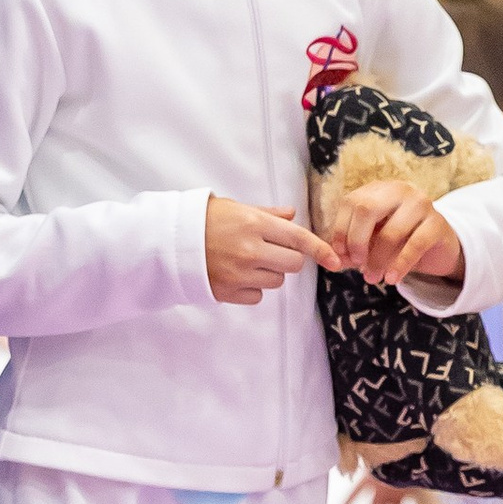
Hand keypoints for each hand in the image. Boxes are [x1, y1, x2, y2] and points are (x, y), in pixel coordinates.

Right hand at [205, 194, 334, 305]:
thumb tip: (292, 216)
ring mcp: (240, 273)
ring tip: (247, 261)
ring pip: (276, 281)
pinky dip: (252, 288)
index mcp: (254, 224)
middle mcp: (251, 249)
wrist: (168, 242)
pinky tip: (236, 275)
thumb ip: (267, 214)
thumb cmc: (202, 220)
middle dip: (288, 259)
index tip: (334, 261)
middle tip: (271, 251)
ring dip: (269, 273)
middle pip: (293, 265)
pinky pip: (257, 295)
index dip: (320, 250)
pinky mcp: (228, 292)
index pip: (298, 238)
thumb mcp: (235, 207)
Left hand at [326, 177, 464, 292]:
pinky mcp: (438, 223)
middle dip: (356, 241)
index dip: (341, 230)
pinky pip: (415, 245)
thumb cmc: (399, 241)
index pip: (351, 202)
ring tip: (372, 277)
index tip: (340, 254)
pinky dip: (400, 265)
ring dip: (378, 260)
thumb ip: (353, 248)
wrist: (438, 247)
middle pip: (366, 209)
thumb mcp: (372, 241)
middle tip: (356, 264)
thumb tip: (334, 260)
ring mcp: (421, 204)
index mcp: (379, 189)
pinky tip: (391, 279)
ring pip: (391, 231)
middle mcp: (399, 190)